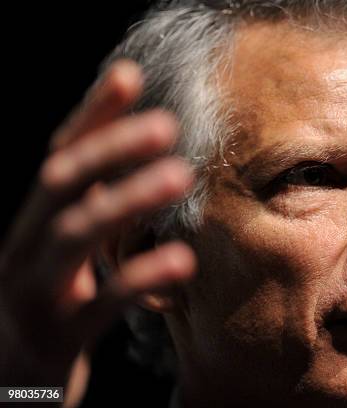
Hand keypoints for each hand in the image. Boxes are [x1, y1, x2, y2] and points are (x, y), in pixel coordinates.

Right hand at [0, 60, 196, 396]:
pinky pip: (101, 303)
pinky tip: (183, 258)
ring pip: (75, 234)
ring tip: (181, 175)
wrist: (9, 381)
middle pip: (62, 183)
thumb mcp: (68, 249)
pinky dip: (141, 275)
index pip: (61, 155)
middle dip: (111, 149)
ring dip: (128, 199)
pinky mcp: (58, 337)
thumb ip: (95, 204)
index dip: (92, 115)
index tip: (129, 77)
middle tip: (167, 125)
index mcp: (34, 221)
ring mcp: (36, 290)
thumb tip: (136, 150)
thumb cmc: (52, 301)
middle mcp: (26, 246)